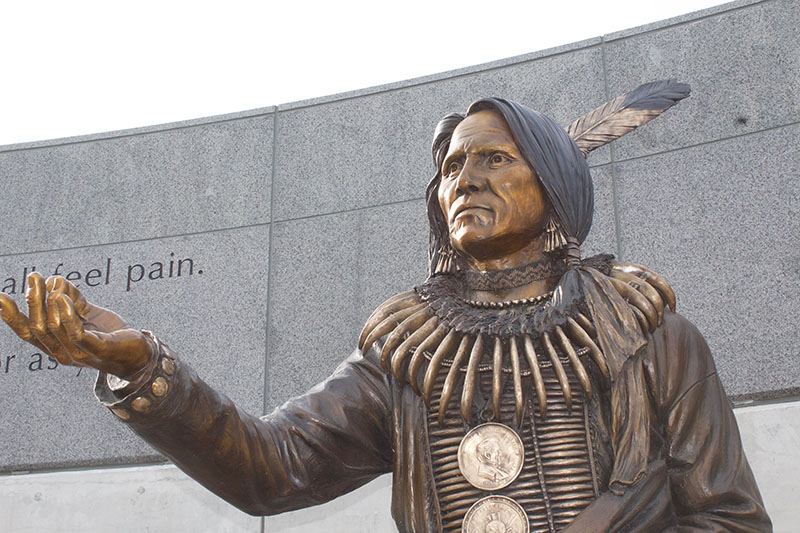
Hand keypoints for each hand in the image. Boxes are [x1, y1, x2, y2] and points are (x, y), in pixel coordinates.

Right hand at [0, 273, 153, 379]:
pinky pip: (77, 334)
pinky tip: (63, 299)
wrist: (138, 353)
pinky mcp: (98, 350)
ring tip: (49, 283)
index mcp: (55, 345)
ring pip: (54, 328)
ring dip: (48, 303)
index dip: (11, 316)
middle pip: (38, 326)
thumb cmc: (109, 332)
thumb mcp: (86, 312)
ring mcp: (79, 353)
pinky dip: (67, 316)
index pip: (27, 331)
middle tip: (33, 277)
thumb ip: (69, 298)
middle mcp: (62, 352)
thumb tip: (54, 282)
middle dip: (33, 300)